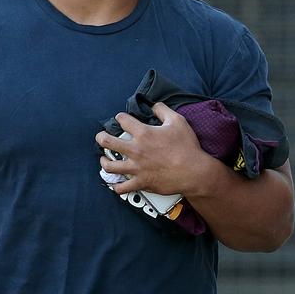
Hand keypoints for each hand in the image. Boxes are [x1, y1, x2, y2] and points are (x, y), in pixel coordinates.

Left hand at [95, 103, 211, 196]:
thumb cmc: (187, 147)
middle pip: (108, 141)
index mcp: (143, 133)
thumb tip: (155, 105)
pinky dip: (117, 186)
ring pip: (110, 166)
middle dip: (101, 137)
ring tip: (104, 159)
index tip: (122, 119)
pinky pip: (122, 188)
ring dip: (104, 161)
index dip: (121, 117)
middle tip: (101, 137)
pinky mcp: (141, 182)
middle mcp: (136, 150)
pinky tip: (116, 184)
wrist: (194, 171)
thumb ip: (163, 110)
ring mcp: (136, 168)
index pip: (123, 120)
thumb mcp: (178, 121)